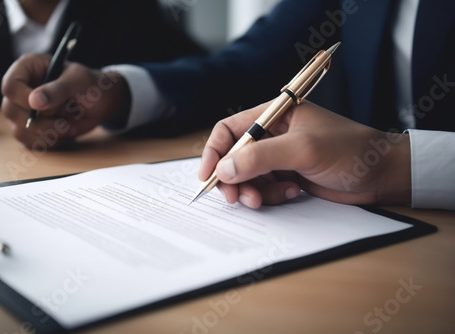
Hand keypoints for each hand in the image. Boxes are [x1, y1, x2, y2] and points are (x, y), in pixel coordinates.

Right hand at [1, 53, 129, 148]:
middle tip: (64, 120)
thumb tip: (34, 102)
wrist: (102, 103)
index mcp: (28, 68)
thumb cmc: (91, 85)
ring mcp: (24, 110)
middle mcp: (21, 89)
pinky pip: (30, 142)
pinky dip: (49, 142)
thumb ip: (58, 89)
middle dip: (39, 121)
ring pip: (19, 130)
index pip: (10, 86)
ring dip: (47, 133)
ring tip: (67, 125)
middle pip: (10, 111)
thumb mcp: (80, 81)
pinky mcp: (32, 128)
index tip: (45, 106)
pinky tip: (64, 133)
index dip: (24, 99)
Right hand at [199, 101, 411, 208]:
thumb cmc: (349, 151)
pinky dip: (271, 195)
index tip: (208, 175)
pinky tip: (292, 193)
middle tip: (238, 199)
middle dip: (234, 178)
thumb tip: (225, 168)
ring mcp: (279, 157)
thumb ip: (262, 157)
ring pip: (247, 177)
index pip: (230, 129)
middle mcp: (272, 135)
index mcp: (274, 115)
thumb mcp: (304, 150)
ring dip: (254, 190)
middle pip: (234, 157)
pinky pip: (264, 188)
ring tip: (271, 197)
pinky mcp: (286, 176)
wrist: (381, 174)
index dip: (214, 151)